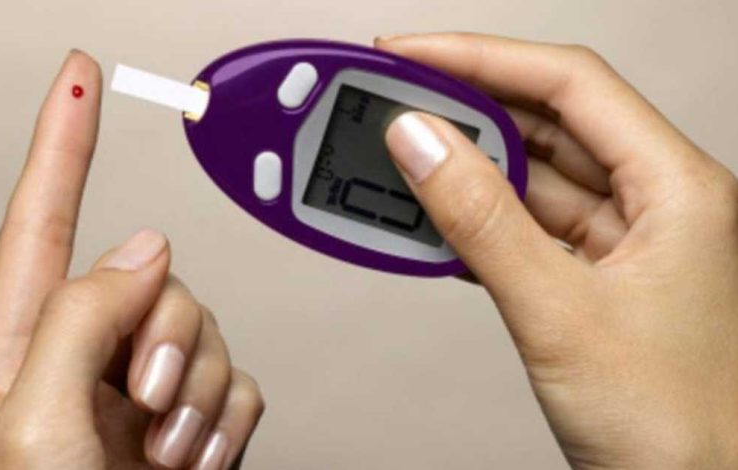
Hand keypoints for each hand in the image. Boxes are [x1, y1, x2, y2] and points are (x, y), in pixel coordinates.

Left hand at [0, 51, 262, 468]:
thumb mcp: (29, 429)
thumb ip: (81, 318)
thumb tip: (144, 248)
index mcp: (17, 353)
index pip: (42, 221)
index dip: (62, 143)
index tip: (78, 78)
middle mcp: (85, 363)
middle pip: (158, 283)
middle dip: (169, 335)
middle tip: (144, 404)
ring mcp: (142, 396)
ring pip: (209, 333)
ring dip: (200, 391)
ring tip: (164, 452)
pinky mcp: (192, 426)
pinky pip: (239, 384)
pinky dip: (227, 418)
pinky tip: (193, 456)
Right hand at [379, 33, 737, 467]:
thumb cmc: (675, 427)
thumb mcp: (560, 313)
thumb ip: (482, 221)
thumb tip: (421, 143)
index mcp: (676, 188)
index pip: (569, 83)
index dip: (482, 58)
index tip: (411, 55)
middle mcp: (656, 202)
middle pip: (550, 121)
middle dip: (468, 106)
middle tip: (394, 100)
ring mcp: (625, 242)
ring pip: (535, 176)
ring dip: (469, 166)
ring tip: (403, 155)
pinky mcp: (596, 279)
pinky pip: (529, 226)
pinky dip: (479, 218)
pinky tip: (436, 218)